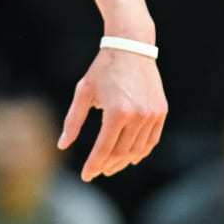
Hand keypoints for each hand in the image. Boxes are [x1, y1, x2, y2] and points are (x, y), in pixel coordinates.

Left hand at [58, 45, 166, 179]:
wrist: (131, 47)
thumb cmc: (103, 69)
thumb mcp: (83, 92)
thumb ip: (73, 121)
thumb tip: (62, 145)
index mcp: (117, 112)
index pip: (104, 149)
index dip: (93, 165)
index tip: (86, 176)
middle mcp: (138, 116)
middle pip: (121, 152)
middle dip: (107, 165)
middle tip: (97, 172)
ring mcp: (152, 115)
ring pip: (137, 150)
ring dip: (123, 162)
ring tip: (110, 167)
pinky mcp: (160, 112)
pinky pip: (151, 141)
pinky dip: (140, 152)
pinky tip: (130, 158)